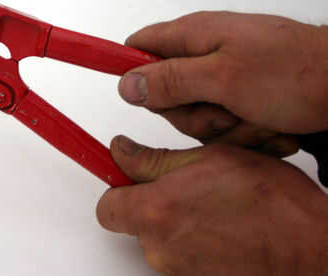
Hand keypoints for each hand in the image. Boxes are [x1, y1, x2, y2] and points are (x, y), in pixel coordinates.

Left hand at [96, 136, 327, 275]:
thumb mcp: (209, 159)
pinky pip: (183, 257)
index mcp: (156, 211)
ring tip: (214, 207)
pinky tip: (223, 228)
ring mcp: (179, 270)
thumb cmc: (271, 202)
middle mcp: (161, 247)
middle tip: (187, 188)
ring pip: (161, 239)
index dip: (118, 189)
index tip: (130, 177)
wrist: (311, 250)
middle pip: (135, 223)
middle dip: (153, 204)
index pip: (107, 207)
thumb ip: (154, 159)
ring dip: (178, 222)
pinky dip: (196, 242)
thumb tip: (121, 151)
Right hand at [119, 12, 327, 154]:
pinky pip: (222, 124)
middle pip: (165, 93)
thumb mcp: (224, 78)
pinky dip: (243, 131)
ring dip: (223, 127)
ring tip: (254, 118)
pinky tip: (266, 124)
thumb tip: (126, 84)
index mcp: (194, 35)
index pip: (139, 47)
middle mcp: (204, 53)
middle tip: (223, 110)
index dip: (132, 72)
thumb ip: (171, 80)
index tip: (142, 98)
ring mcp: (224, 76)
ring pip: (194, 114)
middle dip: (192, 114)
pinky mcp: (241, 96)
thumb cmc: (294, 73)